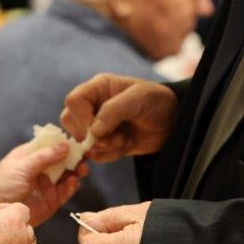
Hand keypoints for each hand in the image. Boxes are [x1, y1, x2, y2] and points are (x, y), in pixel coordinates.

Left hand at [0, 142, 87, 225]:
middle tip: (86, 156)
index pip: (52, 144)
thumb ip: (43, 157)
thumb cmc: (1, 186)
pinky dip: (72, 186)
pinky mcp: (52, 200)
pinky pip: (66, 191)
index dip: (66, 141)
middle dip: (76, 157)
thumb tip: (65, 145)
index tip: (80, 140)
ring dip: (77, 170)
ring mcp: (48, 184)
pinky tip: (73, 182)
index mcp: (32, 154)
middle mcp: (42, 168)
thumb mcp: (21, 167)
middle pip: (64, 158)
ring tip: (82, 170)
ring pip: (68, 174)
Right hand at [61, 74, 176, 162]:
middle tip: (112, 137)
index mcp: (98, 88)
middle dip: (90, 135)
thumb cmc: (157, 102)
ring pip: (81, 141)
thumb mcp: (138, 98)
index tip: (97, 128)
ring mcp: (98, 126)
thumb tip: (93, 131)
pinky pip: (96, 155)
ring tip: (124, 139)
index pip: (74, 101)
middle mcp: (93, 106)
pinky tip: (126, 145)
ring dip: (104, 146)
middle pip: (70, 121)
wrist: (173, 122)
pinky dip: (110, 155)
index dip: (81, 117)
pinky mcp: (105, 143)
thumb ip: (113, 110)